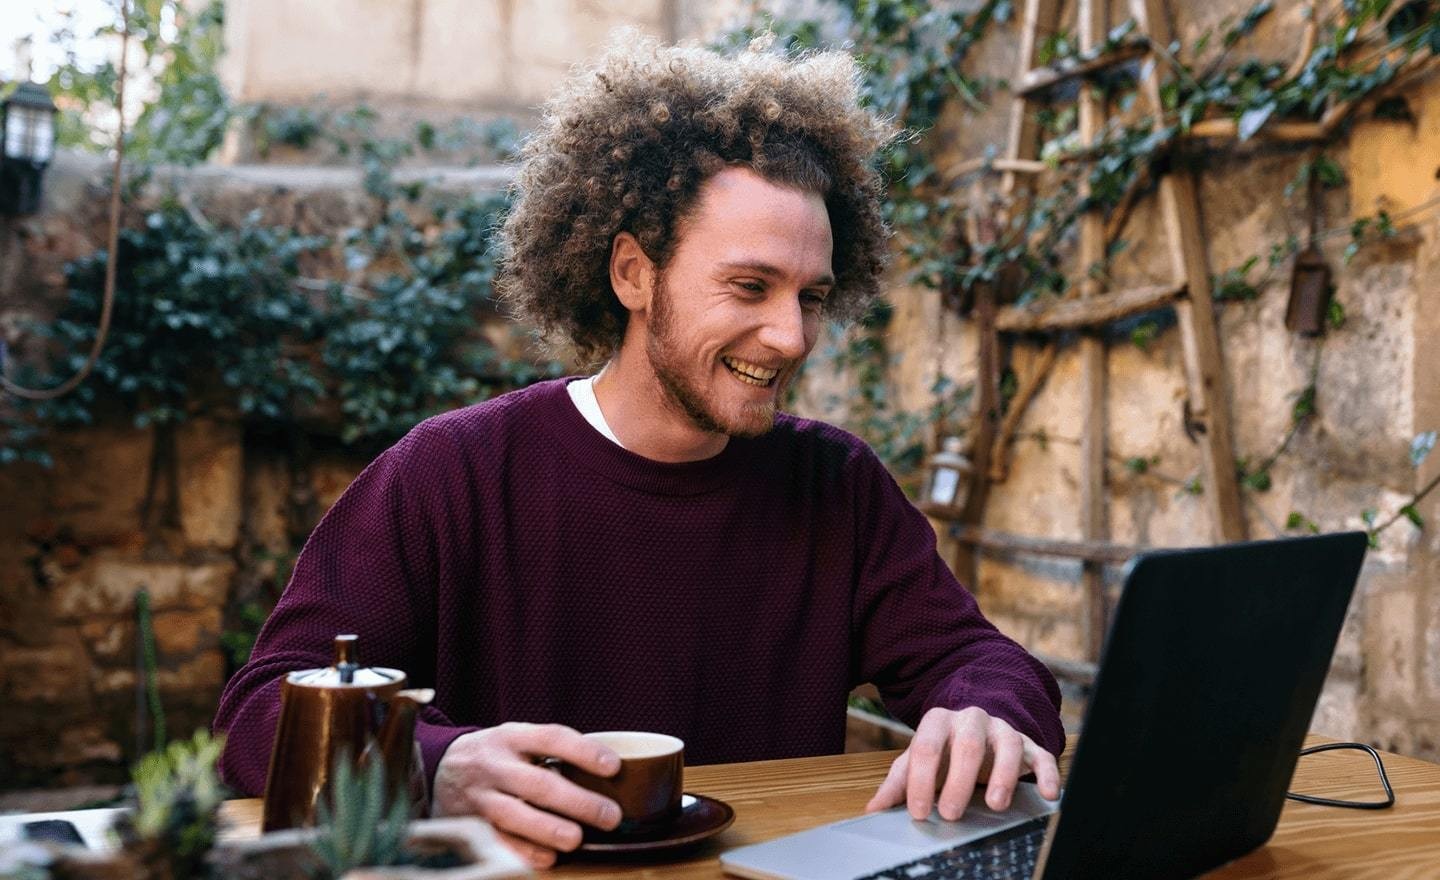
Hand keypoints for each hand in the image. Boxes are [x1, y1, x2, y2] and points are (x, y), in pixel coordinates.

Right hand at [432, 722, 621, 867]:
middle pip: (538, 784)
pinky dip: (523, 852)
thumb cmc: (497, 756)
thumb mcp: (518, 740)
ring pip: (515, 815)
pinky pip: (497, 841)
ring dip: (549, 829)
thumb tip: (610, 773)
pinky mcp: (468, 825)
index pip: (552, 738)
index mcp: (512, 737)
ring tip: (577, 839)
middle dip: (577, 802)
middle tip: (611, 816)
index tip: (615, 767)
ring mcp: (479, 796)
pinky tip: (548, 858)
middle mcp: (494, 764)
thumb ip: (552, 752)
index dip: (584, 752)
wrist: (439, 769)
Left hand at [864, 706, 1060, 820]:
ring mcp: (1003, 729)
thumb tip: (873, 809)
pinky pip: (1042, 754)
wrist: (979, 727)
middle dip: (959, 780)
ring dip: (1003, 775)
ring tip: (996, 805)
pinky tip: (1049, 794)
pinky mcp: (1029, 744)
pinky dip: (1048, 773)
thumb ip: (899, 782)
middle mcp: (972, 720)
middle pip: (967, 744)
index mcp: (938, 721)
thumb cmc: (944, 751)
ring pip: (1007, 744)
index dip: (921, 780)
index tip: (918, 812)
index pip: (926, 747)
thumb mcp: (919, 762)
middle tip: (951, 814)